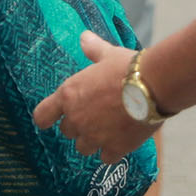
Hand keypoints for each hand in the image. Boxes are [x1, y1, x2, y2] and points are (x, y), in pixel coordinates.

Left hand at [32, 31, 153, 163]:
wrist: (153, 86)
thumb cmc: (127, 67)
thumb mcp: (108, 54)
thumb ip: (93, 49)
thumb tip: (84, 37)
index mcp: (68, 95)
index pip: (42, 116)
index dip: (47, 118)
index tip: (52, 119)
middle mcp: (76, 119)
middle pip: (67, 132)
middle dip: (78, 126)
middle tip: (94, 116)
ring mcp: (94, 137)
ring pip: (84, 148)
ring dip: (92, 141)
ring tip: (107, 130)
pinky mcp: (114, 148)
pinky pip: (106, 158)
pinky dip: (112, 152)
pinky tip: (121, 142)